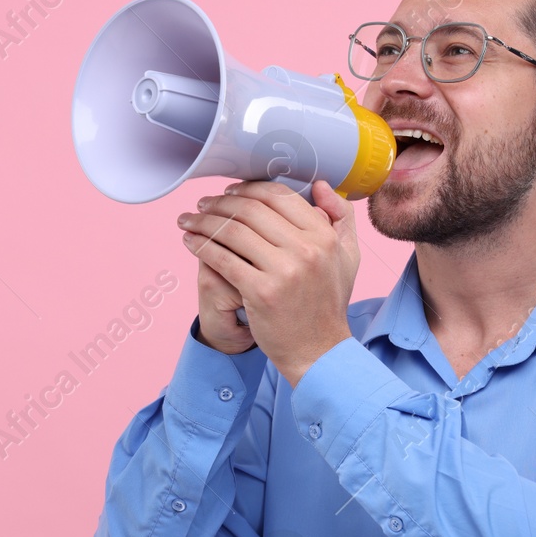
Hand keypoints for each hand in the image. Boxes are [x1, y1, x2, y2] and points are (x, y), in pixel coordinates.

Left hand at [177, 179, 361, 386]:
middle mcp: (307, 249)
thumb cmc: (328, 303)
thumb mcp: (347, 257)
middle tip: (202, 203)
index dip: (249, 189)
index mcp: (324, 236)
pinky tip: (190, 241)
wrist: (319, 351)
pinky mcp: (260, 292)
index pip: (279, 196)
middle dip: (220, 203)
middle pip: (252, 210)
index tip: (230, 192)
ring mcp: (284, 270)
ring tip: (189, 220)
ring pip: (233, 232)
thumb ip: (340, 218)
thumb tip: (319, 185)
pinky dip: (201, 246)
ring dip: (204, 221)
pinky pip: (223, 258)